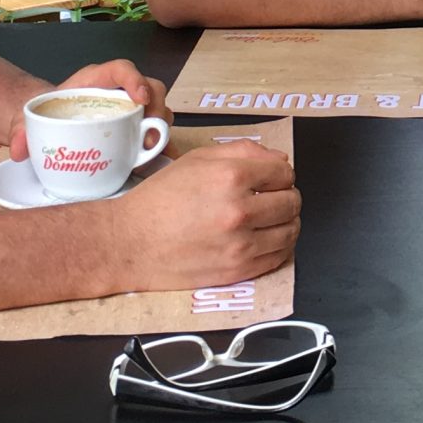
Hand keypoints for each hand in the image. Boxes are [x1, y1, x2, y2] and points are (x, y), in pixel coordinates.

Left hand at [8, 60, 166, 161]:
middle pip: (151, 89)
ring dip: (161, 129)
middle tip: (149, 136)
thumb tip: (18, 149)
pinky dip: (161, 147)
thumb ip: (19, 131)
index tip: (141, 98)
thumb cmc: (43, 114)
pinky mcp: (133, 130)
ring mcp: (130, 111)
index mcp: (96, 80)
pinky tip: (161, 163)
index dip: (136, 79)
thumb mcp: (27, 118)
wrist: (46, 123)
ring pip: (158, 111)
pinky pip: (154, 133)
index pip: (122, 69)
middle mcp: (119, 93)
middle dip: (157, 109)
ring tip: (151, 152)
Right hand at [105, 142, 299, 289]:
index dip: (281, 174)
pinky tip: (263, 238)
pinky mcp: (238, 271)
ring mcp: (240, 244)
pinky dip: (279, 246)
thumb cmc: (159, 201)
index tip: (272, 178)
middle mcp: (239, 211)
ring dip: (286, 222)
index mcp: (230, 177)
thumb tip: (279, 160)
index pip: (284, 172)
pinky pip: (278, 257)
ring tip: (269, 218)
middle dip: (285, 196)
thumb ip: (243, 152)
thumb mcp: (197, 159)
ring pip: (291, 231)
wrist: (130, 243)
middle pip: (292, 201)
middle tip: (271, 197)